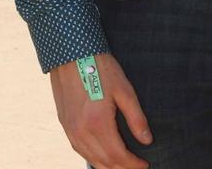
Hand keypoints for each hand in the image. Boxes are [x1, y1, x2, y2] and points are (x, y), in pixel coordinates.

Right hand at [50, 53, 151, 168]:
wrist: (72, 55)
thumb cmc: (101, 69)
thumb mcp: (124, 90)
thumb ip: (136, 118)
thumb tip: (147, 140)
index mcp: (97, 124)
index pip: (118, 156)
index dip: (133, 164)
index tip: (145, 165)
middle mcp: (81, 133)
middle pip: (104, 162)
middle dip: (122, 168)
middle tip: (137, 167)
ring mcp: (70, 131)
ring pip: (90, 159)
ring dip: (107, 166)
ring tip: (123, 166)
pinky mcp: (65, 126)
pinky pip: (80, 150)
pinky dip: (93, 157)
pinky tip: (102, 157)